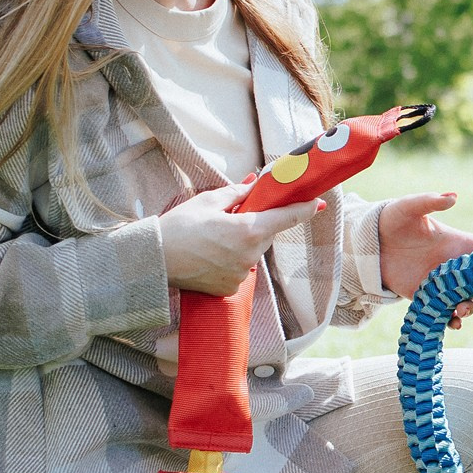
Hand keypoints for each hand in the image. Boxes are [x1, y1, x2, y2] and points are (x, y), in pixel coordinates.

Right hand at [158, 182, 322, 295]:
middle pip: (266, 234)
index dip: (303, 209)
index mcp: (248, 230)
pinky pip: (240, 269)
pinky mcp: (231, 288)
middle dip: (256, 224)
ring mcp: (241, 274)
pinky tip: (209, 256)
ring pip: (252, 252)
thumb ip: (238, 194)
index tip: (317, 203)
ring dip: (242, 243)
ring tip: (213, 239)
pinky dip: (231, 261)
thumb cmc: (179, 227)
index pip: (285, 218)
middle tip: (231, 218)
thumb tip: (256, 184)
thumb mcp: (208, 201)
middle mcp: (250, 255)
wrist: (155, 260)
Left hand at [377, 192, 472, 322]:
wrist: (368, 244)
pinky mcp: (426, 298)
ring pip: (466, 301)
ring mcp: (441, 284)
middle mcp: (453, 265)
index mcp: (457, 243)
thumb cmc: (392, 220)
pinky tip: (451, 323)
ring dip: (469, 309)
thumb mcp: (409, 207)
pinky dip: (451, 321)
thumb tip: (453, 197)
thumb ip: (430, 201)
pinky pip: (444, 313)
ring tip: (461, 311)